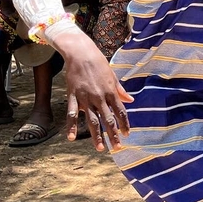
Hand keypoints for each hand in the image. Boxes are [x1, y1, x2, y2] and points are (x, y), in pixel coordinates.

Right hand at [54, 30, 133, 150]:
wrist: (81, 53)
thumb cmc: (99, 64)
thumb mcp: (113, 76)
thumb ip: (120, 90)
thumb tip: (131, 100)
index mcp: (111, 92)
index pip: (121, 112)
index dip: (124, 125)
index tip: (127, 135)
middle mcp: (100, 97)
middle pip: (109, 119)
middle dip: (113, 135)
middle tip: (117, 148)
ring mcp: (86, 97)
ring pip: (93, 120)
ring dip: (96, 135)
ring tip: (100, 148)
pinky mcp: (73, 96)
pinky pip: (72, 114)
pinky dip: (72, 126)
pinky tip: (72, 137)